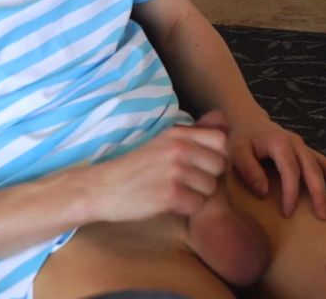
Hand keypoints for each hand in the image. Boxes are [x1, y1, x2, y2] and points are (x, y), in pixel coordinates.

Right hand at [82, 111, 231, 223]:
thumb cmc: (135, 167)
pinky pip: (197, 205)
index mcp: (178, 134)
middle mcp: (178, 149)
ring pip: (210, 188)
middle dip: (209, 177)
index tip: (203, 165)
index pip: (221, 140)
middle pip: (219, 166)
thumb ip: (193, 132)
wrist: (102, 188)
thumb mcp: (163, 141)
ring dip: (198, 194)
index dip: (217, 155)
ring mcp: (175, 172)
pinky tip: (172, 204)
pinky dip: (188, 208)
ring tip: (179, 193)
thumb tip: (222, 117)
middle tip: (189, 183)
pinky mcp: (170, 195)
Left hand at [224, 108, 325, 219]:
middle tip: (323, 217)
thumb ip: (249, 170)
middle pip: (313, 169)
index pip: (291, 171)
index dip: (291, 193)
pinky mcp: (308, 152)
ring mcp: (304, 147)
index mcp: (280, 144)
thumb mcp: (237, 152)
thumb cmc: (242, 139)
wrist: (249, 121)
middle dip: (319, 193)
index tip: (288, 213)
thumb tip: (264, 192)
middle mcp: (297, 144)